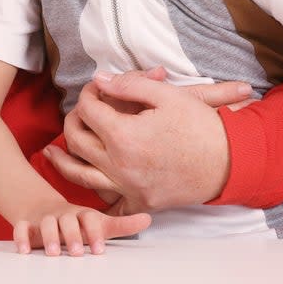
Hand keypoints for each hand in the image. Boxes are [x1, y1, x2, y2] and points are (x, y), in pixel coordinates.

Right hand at [13, 199, 151, 255]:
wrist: (44, 208)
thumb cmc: (77, 221)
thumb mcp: (99, 222)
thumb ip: (122, 225)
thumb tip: (148, 219)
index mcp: (82, 214)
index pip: (90, 219)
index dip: (95, 233)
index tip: (99, 249)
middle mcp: (64, 214)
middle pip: (68, 221)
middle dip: (73, 236)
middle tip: (77, 253)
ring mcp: (45, 218)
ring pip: (46, 224)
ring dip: (50, 237)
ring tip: (55, 253)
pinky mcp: (27, 224)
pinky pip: (21, 227)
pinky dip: (21, 237)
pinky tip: (24, 251)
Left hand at [46, 70, 252, 213]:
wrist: (230, 162)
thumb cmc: (202, 126)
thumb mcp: (168, 94)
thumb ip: (129, 83)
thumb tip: (99, 81)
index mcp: (123, 135)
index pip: (89, 109)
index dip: (88, 93)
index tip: (95, 87)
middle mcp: (119, 164)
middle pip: (77, 141)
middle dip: (73, 121)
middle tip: (79, 112)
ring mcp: (127, 187)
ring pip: (80, 174)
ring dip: (63, 160)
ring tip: (51, 151)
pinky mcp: (138, 202)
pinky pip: (107, 202)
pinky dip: (92, 193)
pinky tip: (85, 183)